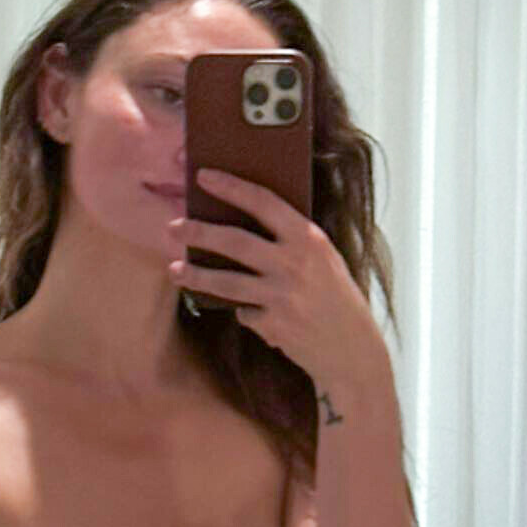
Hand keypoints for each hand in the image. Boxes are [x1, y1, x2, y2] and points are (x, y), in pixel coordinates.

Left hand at [167, 170, 387, 394]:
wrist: (353, 349)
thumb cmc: (336, 298)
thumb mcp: (324, 259)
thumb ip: (292, 242)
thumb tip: (246, 224)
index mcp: (308, 238)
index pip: (264, 202)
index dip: (231, 187)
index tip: (204, 176)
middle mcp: (294, 264)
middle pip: (234, 241)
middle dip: (199, 232)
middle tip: (174, 226)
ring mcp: (281, 296)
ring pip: (226, 281)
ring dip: (195, 275)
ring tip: (174, 270)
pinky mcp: (272, 325)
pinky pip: (242, 312)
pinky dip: (242, 311)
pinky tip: (247, 313)